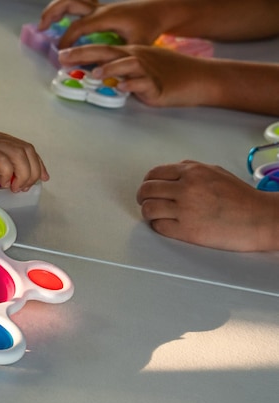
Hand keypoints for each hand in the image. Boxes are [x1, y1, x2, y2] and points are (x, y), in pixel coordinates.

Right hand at [0, 125, 48, 191]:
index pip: (23, 147)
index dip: (36, 163)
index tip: (41, 178)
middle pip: (27, 150)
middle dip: (33, 170)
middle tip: (26, 187)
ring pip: (19, 155)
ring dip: (23, 174)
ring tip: (15, 187)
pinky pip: (4, 161)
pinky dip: (9, 174)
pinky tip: (3, 183)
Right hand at [39, 0, 165, 48]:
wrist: (159, 11)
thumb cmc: (149, 27)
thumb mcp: (136, 45)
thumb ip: (118, 57)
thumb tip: (101, 70)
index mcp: (105, 17)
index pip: (78, 27)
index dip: (66, 41)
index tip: (60, 54)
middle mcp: (100, 9)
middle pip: (69, 2)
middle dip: (51, 13)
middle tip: (41, 27)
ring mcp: (99, 6)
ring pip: (72, 0)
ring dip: (56, 8)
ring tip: (45, 22)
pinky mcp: (100, 8)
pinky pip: (78, 4)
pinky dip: (66, 9)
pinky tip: (60, 20)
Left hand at [59, 44, 217, 107]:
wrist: (198, 77)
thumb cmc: (169, 74)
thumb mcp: (141, 68)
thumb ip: (119, 71)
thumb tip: (96, 76)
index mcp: (130, 54)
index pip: (102, 49)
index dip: (82, 51)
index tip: (62, 55)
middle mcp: (136, 58)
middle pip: (108, 52)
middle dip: (85, 54)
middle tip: (65, 58)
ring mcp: (147, 70)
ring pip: (127, 65)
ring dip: (110, 68)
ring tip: (95, 74)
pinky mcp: (157, 85)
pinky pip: (143, 83)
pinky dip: (132, 84)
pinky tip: (123, 87)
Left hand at [136, 160, 278, 251]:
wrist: (259, 218)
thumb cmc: (241, 197)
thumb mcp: (215, 172)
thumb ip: (190, 170)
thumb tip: (169, 173)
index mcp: (191, 172)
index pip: (154, 174)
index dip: (147, 182)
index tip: (148, 189)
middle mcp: (185, 189)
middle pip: (147, 191)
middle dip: (143, 197)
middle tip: (146, 202)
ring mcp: (185, 210)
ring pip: (148, 209)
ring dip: (148, 212)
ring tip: (155, 215)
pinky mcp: (186, 230)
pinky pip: (158, 226)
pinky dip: (158, 225)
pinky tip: (166, 225)